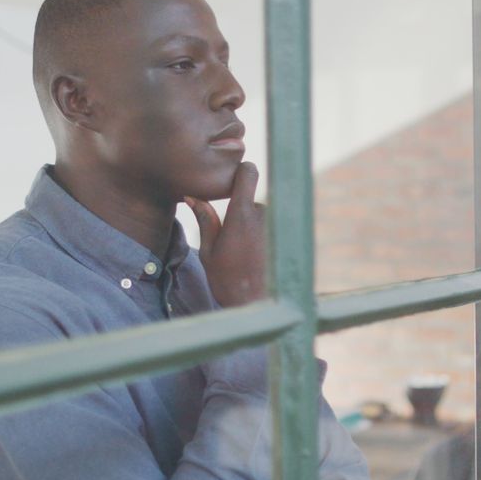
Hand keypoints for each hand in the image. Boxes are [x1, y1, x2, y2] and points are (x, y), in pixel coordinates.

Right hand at [186, 162, 266, 307]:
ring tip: (244, 256)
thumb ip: (204, 219)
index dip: (241, 171)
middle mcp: (264, 216)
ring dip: (253, 229)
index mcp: (242, 215)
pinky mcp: (288, 238)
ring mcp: (278, 226)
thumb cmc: (227, 281)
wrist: (256, 308)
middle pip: (251, 200)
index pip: (249, 173)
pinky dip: (263, 240)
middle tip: (230, 242)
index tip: (232, 178)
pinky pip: (272, 230)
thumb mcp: (208, 251)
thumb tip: (192, 196)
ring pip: (261, 217)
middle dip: (240, 215)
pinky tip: (257, 261)